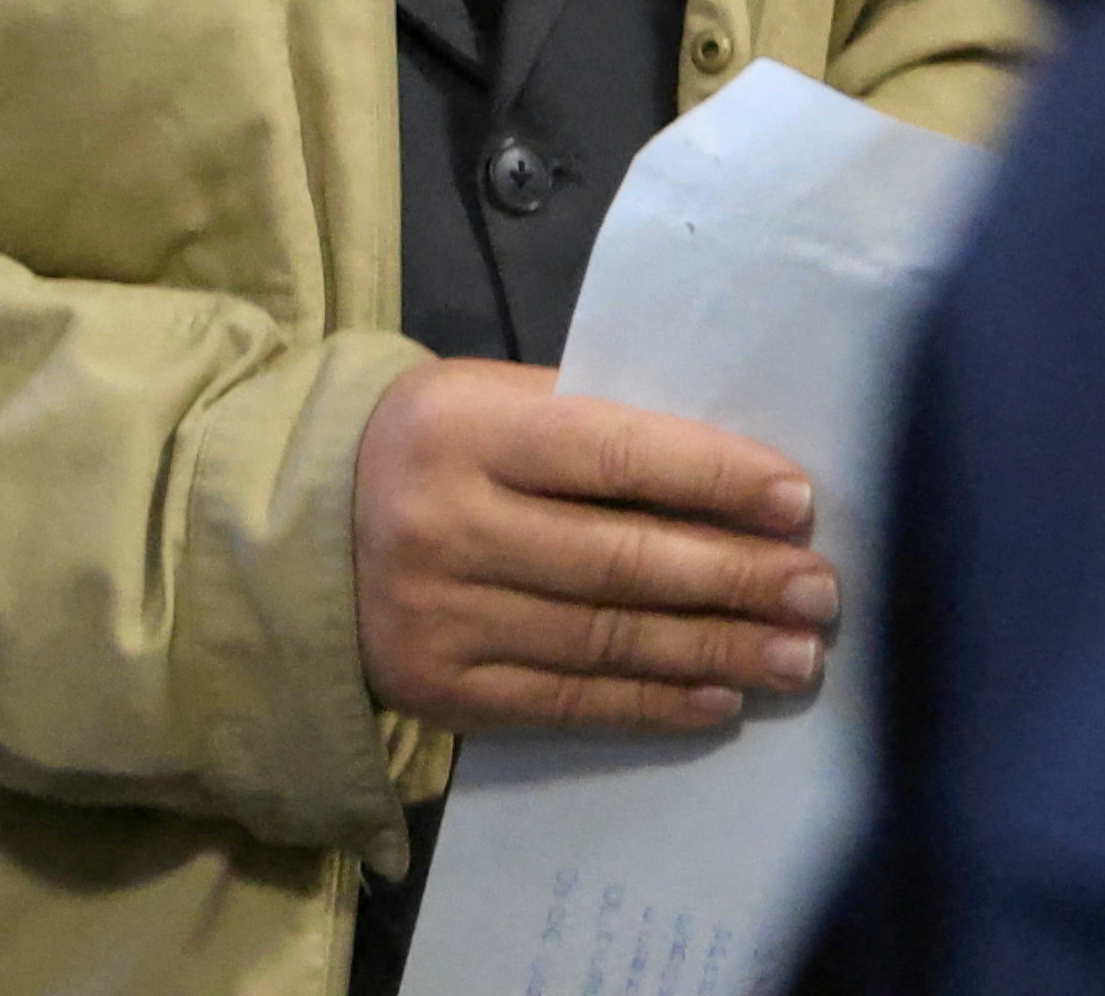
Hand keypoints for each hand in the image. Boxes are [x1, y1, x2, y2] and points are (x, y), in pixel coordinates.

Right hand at [352, 358, 832, 735]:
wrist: (286, 537)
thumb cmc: (425, 448)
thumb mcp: (486, 402)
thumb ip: (586, 427)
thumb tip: (727, 473)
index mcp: (466, 431)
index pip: (613, 454)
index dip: (712, 477)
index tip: (797, 499)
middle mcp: (450, 527)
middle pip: (620, 559)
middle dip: (735, 577)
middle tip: (819, 591)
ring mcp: (443, 618)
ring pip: (605, 639)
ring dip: (715, 649)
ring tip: (796, 654)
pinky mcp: (443, 692)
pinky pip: (566, 701)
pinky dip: (651, 702)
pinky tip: (718, 697)